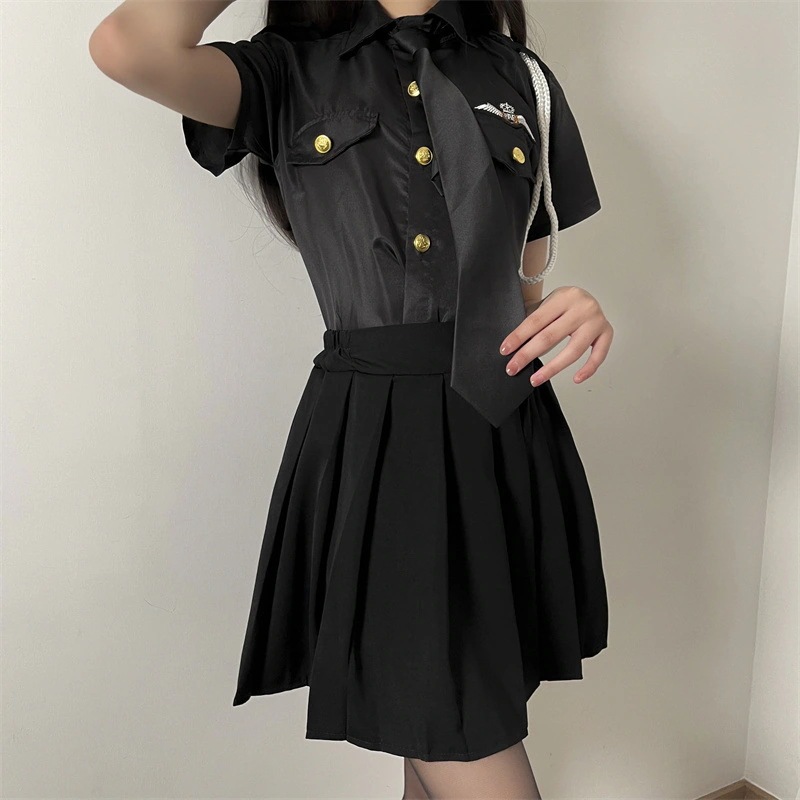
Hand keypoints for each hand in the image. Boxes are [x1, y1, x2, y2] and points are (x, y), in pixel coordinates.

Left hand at [499, 286, 613, 385]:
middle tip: (512, 368)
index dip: (519, 337)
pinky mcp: (607, 332)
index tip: (505, 350)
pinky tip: (576, 378)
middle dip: (528, 354)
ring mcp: (597, 320)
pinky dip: (588, 369)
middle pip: (551, 336)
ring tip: (535, 379)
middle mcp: (583, 307)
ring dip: (552, 368)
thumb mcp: (546, 304)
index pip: (536, 320)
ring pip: (573, 350)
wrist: (584, 297)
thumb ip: (532, 320)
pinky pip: (599, 355)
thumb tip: (510, 346)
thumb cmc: (561, 304)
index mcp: (564, 296)